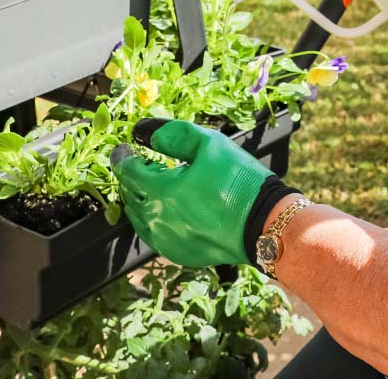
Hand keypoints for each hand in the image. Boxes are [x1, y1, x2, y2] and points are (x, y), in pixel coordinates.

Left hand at [111, 118, 287, 267]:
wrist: (265, 224)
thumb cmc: (238, 180)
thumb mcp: (209, 144)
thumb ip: (173, 134)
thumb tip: (144, 133)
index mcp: (162, 191)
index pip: (127, 171)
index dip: (122, 156)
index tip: (124, 148)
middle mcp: (157, 220)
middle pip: (129, 194)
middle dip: (131, 176)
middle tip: (142, 162)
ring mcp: (166, 241)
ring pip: (137, 217)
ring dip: (139, 198)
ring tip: (153, 183)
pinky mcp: (178, 254)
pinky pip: (152, 234)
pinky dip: (151, 217)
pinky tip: (165, 207)